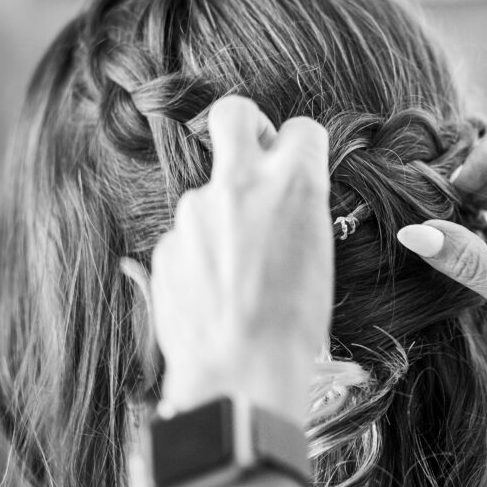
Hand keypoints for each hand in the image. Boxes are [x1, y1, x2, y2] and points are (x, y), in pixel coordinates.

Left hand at [148, 96, 331, 423]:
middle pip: (233, 114)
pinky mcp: (167, 244)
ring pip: (210, 193)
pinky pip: (189, 238)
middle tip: (253, 157)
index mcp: (293, 181)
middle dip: (245, 125)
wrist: (242, 371)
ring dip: (224, 216)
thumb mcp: (318, 252)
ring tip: (243, 273)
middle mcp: (240, 182)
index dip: (301, 147)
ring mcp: (196, 212)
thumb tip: (283, 196)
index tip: (296, 164)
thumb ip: (295, 208)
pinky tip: (219, 293)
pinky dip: (203, 256)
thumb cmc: (295, 321)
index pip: (301, 128)